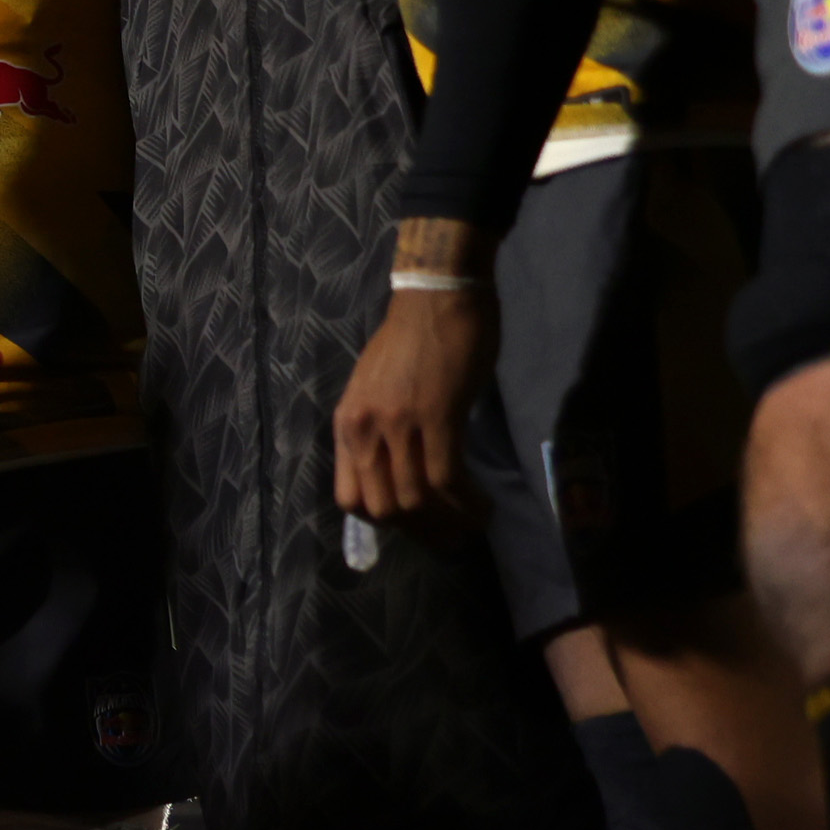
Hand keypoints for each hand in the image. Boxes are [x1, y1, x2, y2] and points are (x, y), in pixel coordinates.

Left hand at [332, 272, 492, 529]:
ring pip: (415, 499)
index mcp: (346, 424)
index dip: (383, 523)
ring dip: (448, 522)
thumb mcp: (374, 389)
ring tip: (474, 523)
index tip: (415, 523)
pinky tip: (483, 504)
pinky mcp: (438, 416)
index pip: (349, 499)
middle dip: (420, 531)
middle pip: (383, 509)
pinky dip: (466, 502)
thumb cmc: (411, 337)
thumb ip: (377, 429)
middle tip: (451, 534)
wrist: (438, 295)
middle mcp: (364, 429)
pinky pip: (446, 478)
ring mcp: (398, 423)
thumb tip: (394, 471)